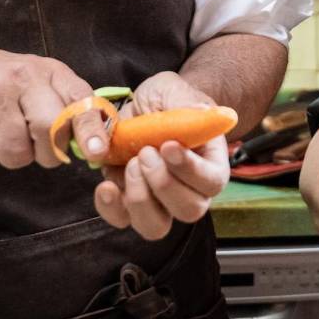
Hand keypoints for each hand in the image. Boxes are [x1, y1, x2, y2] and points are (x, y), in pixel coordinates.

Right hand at [0, 47, 109, 169]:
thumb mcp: (35, 82)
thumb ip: (64, 107)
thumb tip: (96, 145)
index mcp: (48, 70)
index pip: (80, 100)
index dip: (91, 130)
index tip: (97, 153)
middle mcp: (22, 77)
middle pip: (50, 130)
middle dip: (46, 153)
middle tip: (33, 147)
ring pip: (16, 153)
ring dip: (9, 156)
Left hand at [92, 71, 231, 240]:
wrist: (140, 108)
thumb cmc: (166, 100)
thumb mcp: (175, 92)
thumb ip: (188, 103)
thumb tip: (204, 112)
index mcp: (209, 164)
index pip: (212, 182)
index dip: (191, 170)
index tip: (168, 146)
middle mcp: (189, 191)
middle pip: (189, 210)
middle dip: (163, 183)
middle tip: (145, 153)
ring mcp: (159, 202)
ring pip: (156, 226)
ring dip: (140, 198)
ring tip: (130, 164)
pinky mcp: (129, 204)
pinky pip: (122, 220)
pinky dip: (111, 207)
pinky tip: (106, 185)